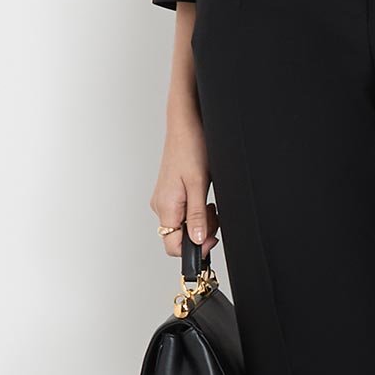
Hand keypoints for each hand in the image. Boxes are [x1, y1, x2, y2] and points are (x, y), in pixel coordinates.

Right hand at [150, 101, 217, 259]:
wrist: (186, 125)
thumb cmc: (190, 147)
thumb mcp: (198, 184)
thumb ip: (196, 215)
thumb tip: (196, 240)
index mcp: (166, 206)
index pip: (173, 246)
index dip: (194, 249)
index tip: (211, 238)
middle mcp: (161, 205)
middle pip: (178, 237)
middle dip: (199, 233)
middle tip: (214, 218)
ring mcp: (165, 199)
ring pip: (181, 225)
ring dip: (199, 222)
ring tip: (209, 205)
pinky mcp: (170, 193)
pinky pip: (182, 212)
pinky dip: (195, 211)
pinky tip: (203, 198)